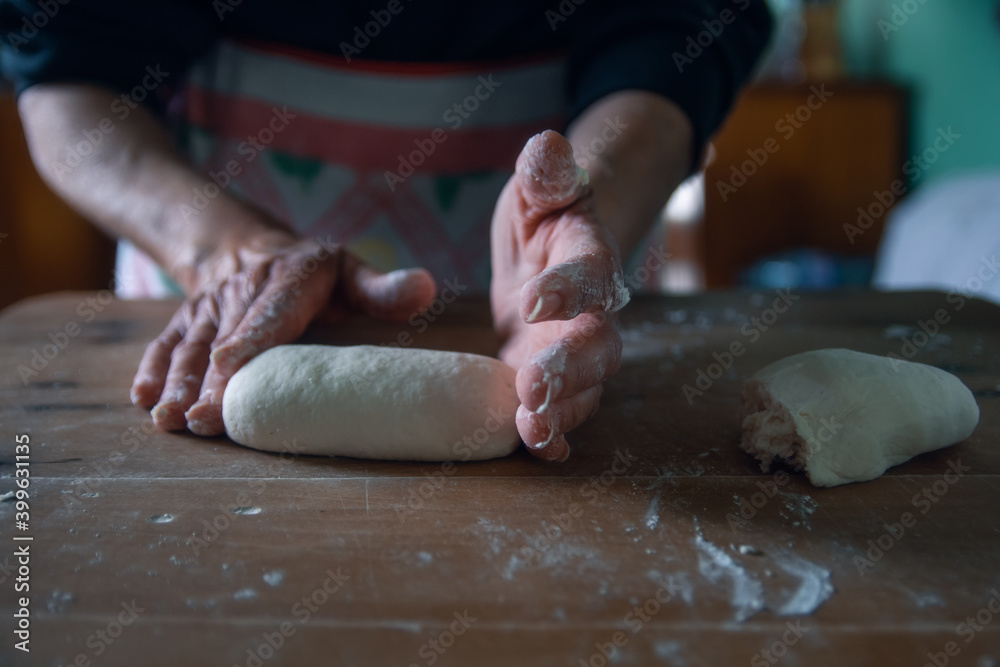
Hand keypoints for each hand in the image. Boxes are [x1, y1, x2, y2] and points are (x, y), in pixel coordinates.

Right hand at [131, 232, 435, 434]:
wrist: (251, 249)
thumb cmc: (316, 276)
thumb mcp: (351, 271)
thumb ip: (382, 288)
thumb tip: (425, 288)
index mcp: (289, 280)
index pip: (269, 312)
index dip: (249, 339)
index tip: (231, 364)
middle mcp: (242, 291)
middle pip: (224, 340)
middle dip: (211, 382)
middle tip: (201, 420)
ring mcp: (209, 308)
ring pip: (190, 346)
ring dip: (177, 384)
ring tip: (169, 420)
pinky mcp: (186, 321)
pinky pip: (165, 343)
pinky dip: (152, 369)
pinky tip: (142, 399)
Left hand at [491, 131, 628, 461]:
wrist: (555, 250)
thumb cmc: (546, 212)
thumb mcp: (541, 184)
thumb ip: (546, 171)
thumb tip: (547, 146)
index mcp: (589, 258)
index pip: (587, 274)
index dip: (567, 289)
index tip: (535, 302)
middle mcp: (593, 312)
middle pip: (594, 346)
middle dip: (566, 369)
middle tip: (532, 388)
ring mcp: (577, 352)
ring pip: (584, 389)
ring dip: (560, 412)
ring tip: (530, 432)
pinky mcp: (556, 379)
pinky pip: (566, 410)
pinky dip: (557, 434)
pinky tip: (538, 451)